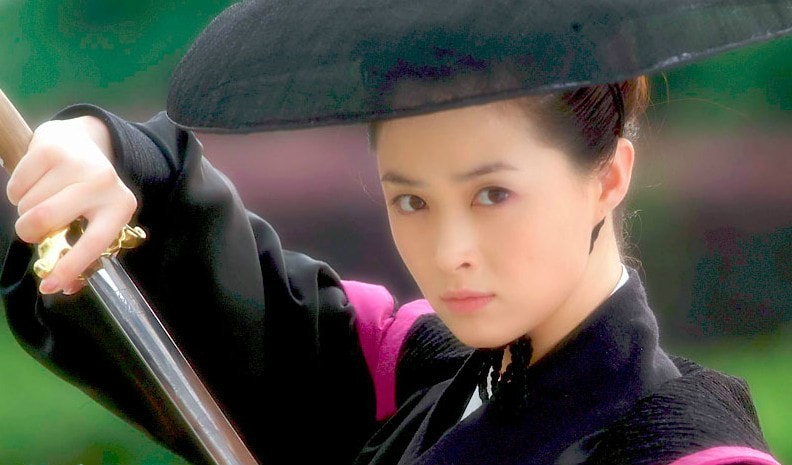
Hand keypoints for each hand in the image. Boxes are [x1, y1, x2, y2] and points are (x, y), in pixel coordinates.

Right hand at [5, 116, 136, 294]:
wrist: (83, 142)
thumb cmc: (89, 192)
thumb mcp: (98, 219)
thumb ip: (84, 253)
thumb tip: (64, 287)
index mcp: (120, 206)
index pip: (94, 242)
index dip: (70, 267)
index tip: (50, 286)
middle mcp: (103, 183)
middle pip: (46, 219)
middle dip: (30, 232)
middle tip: (35, 231)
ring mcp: (76, 163)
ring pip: (27, 205)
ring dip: (26, 211)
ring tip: (43, 200)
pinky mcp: (50, 148)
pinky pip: (16, 186)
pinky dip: (17, 193)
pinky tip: (36, 184)